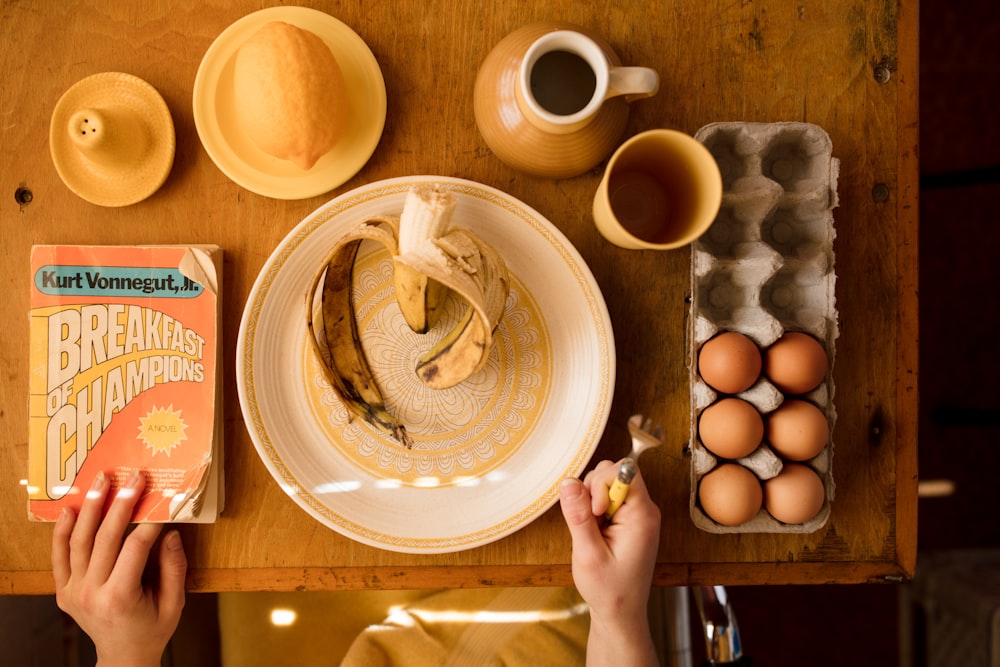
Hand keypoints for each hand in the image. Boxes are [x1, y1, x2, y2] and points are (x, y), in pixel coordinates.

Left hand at [52, 470, 187, 666]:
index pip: (135, 548)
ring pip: (79, 541)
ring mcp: (74, 591)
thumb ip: (175, 568)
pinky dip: (62, 531)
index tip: (163, 499)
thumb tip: (172, 533)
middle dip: (122, 503)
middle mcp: (92, 593)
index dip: (150, 522)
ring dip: (91, 507)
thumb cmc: (152, 630)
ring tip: (102, 481)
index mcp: (121, 597)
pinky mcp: (63, 590)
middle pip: (105, 539)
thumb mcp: (174, 603)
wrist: (123, 657)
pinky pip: (59, 556)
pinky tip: (71, 509)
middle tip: (135, 478)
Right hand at [560, 459, 660, 666]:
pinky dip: (594, 510)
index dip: (603, 484)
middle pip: (614, 473)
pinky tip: (594, 532)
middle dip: (593, 491)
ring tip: (591, 531)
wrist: (620, 613)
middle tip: (589, 524)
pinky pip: (607, 498)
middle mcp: (644, 510)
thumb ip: (578, 516)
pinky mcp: (628, 519)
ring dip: (591, 500)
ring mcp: (637, 514)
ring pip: (607, 483)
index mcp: (642, 516)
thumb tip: (568, 481)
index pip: (626, 471)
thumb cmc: (609, 590)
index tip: (596, 512)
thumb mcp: (588, 554)